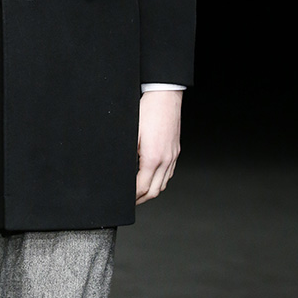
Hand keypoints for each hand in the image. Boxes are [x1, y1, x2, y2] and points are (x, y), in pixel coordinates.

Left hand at [135, 89, 181, 203]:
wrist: (165, 96)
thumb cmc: (147, 110)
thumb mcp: (132, 133)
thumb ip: (128, 155)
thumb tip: (122, 168)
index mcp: (153, 158)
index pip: (141, 187)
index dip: (132, 196)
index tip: (124, 199)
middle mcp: (166, 160)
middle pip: (154, 191)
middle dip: (141, 199)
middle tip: (130, 201)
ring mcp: (172, 156)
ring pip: (163, 184)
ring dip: (151, 190)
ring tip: (139, 191)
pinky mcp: (176, 151)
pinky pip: (169, 173)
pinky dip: (160, 180)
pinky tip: (152, 176)